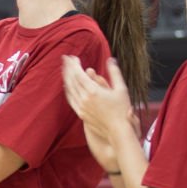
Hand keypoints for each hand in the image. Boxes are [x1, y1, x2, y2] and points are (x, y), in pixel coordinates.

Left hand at [62, 55, 135, 169]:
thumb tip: (111, 60)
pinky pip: (70, 99)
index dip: (74, 64)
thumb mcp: (122, 88)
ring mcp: (80, 107)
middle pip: (71, 80)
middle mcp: (84, 99)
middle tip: (65, 58)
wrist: (117, 130)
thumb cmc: (122, 109)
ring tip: (64, 68)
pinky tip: (67, 85)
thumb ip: (115, 73)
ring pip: (69, 89)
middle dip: (67, 68)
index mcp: (93, 91)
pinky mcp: (80, 113)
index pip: (79, 74)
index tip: (72, 56)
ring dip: (65, 77)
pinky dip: (67, 90)